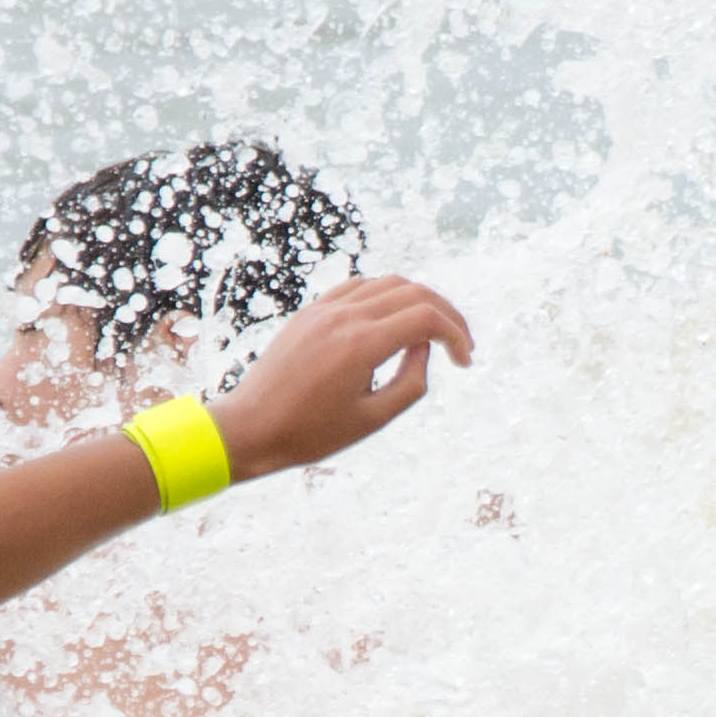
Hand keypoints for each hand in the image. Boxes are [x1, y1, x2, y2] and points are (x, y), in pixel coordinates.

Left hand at [208, 276, 475, 478]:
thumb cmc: (311, 433)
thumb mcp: (373, 419)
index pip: (426, 318)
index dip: (456, 334)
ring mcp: (324, 309)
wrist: (250, 428)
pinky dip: (386, 297)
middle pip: (414, 292)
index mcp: (361, 345)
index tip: (465, 361)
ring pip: (388, 283)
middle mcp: (344, 316)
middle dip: (447, 315)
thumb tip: (424, 347)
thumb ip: (411, 382)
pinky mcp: (311, 311)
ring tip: (431, 333)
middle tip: (461, 345)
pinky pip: (359, 288)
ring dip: (418, 302)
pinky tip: (392, 323)